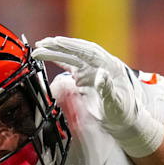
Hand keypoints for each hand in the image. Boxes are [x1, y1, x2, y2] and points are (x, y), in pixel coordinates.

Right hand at [32, 36, 163, 156]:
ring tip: (39, 49)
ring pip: (72, 57)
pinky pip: (71, 65)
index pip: (88, 52)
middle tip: (41, 44)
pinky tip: (47, 55)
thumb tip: (100, 73)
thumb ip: (108, 89)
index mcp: (110, 66)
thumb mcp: (116, 104)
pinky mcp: (86, 77)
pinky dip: (59, 60)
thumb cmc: (122, 113)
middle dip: (59, 47)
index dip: (72, 46)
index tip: (56, 42)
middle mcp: (101, 65)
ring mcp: (92, 70)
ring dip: (56, 52)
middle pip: (78, 51)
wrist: (124, 122)